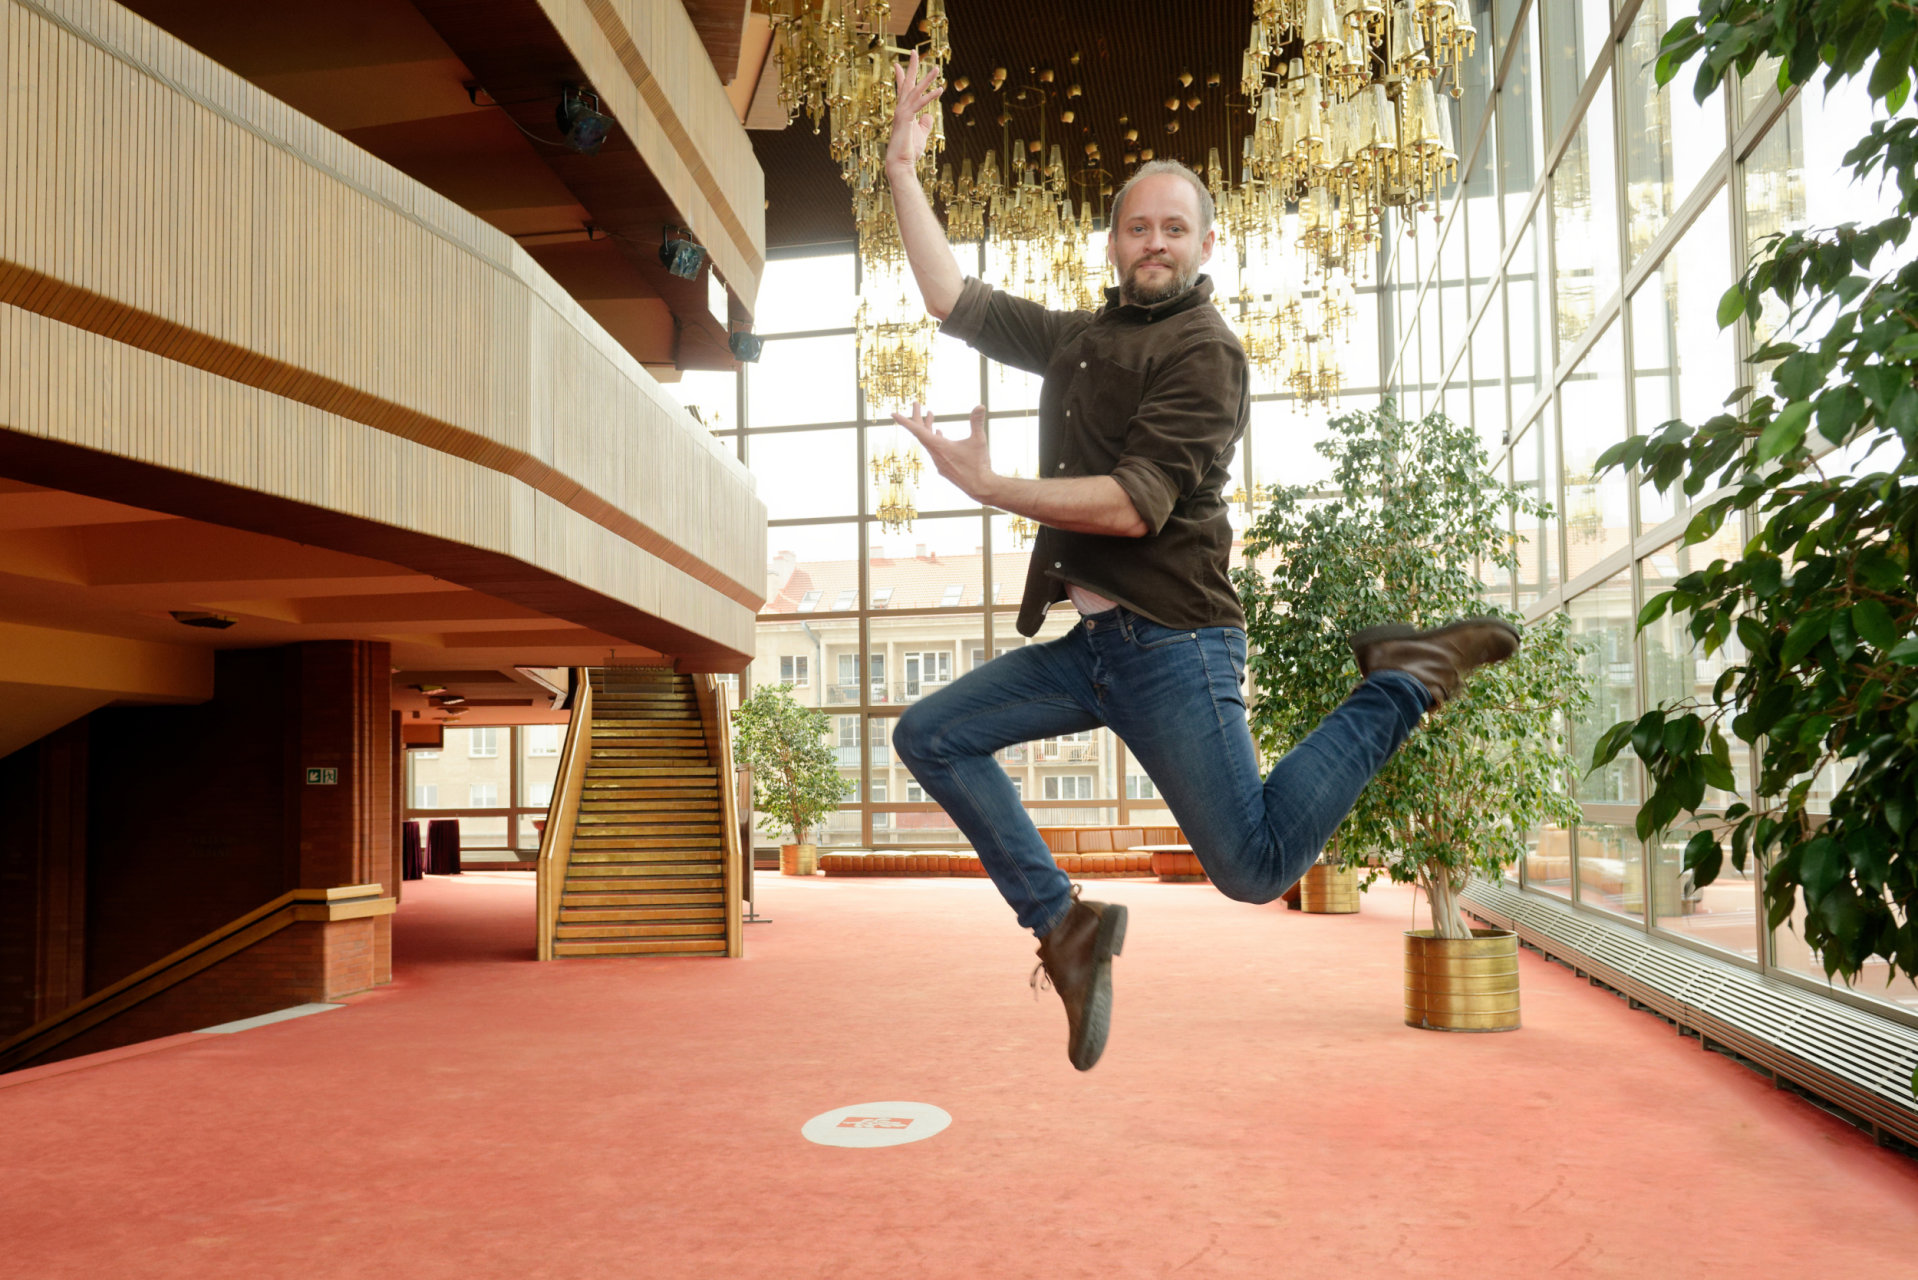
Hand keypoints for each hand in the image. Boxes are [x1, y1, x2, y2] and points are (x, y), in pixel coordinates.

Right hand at [885, 50, 941, 171]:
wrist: (900, 164)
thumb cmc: (909, 152)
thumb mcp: (921, 135)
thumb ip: (925, 125)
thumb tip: (929, 116)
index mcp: (903, 112)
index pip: (903, 91)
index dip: (903, 77)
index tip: (900, 65)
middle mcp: (900, 109)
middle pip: (907, 84)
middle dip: (911, 67)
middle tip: (914, 51)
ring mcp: (902, 113)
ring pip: (915, 91)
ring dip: (927, 79)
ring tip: (937, 69)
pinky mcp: (906, 119)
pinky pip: (920, 104)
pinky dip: (930, 96)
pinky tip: (940, 90)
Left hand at [891, 401, 991, 499]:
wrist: (980, 488)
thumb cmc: (979, 464)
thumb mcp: (979, 440)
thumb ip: (977, 422)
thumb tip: (980, 405)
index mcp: (939, 447)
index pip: (917, 431)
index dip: (905, 421)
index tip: (893, 414)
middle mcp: (935, 455)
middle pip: (921, 433)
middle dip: (918, 417)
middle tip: (916, 403)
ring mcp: (938, 462)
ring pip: (928, 441)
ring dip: (928, 427)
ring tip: (930, 414)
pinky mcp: (944, 467)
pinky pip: (934, 450)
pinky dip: (934, 438)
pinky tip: (940, 433)